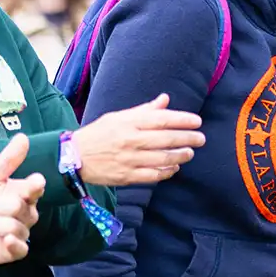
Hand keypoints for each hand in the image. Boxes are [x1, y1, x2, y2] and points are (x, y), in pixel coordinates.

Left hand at [0, 134, 43, 264]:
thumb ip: (7, 160)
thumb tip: (23, 137)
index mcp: (24, 192)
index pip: (36, 187)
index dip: (34, 186)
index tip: (33, 183)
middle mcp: (27, 212)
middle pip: (17, 206)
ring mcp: (22, 231)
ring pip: (14, 225)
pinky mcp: (15, 250)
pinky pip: (22, 248)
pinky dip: (14, 243)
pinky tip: (4, 239)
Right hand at [71, 95, 204, 184]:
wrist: (74, 157)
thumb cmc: (99, 134)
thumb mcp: (118, 117)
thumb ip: (144, 110)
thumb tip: (165, 99)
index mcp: (129, 123)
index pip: (162, 119)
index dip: (183, 120)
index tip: (197, 122)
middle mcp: (130, 141)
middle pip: (166, 139)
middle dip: (188, 139)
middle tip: (201, 139)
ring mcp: (129, 160)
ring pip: (163, 159)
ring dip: (180, 156)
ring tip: (190, 153)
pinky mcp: (126, 177)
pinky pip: (153, 175)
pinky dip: (167, 171)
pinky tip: (174, 167)